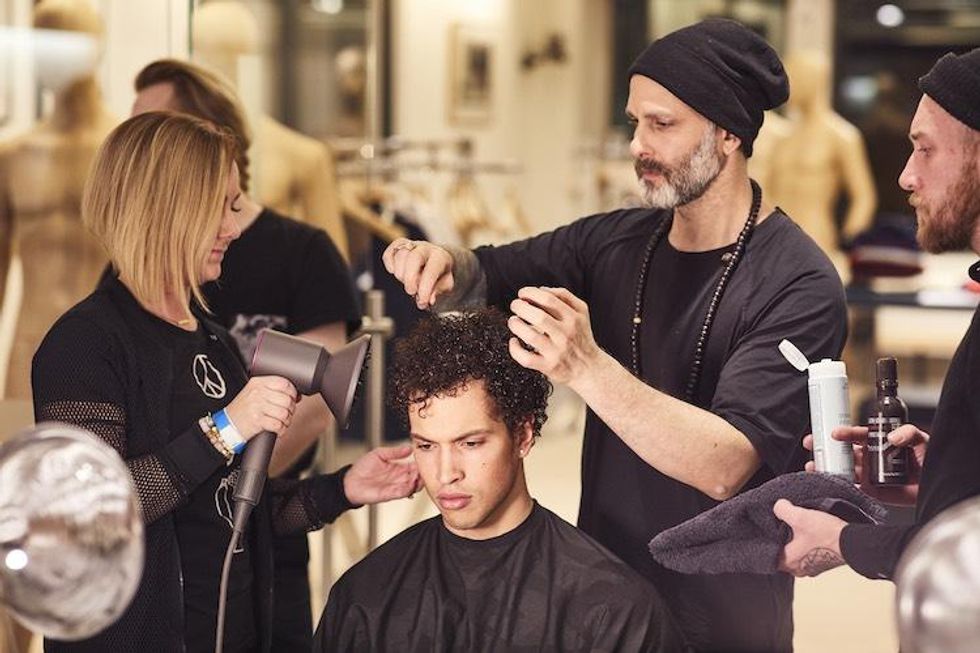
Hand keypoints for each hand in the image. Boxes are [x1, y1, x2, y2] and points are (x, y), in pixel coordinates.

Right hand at [224, 376, 297, 438]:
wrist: (226, 425)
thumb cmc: (242, 410)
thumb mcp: (254, 393)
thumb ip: (273, 391)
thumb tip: (297, 395)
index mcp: (258, 383)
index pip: (283, 383)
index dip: (292, 392)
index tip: (292, 398)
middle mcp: (257, 392)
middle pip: (287, 399)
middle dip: (291, 409)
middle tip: (287, 413)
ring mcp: (256, 406)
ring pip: (284, 413)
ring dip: (287, 420)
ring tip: (282, 422)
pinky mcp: (257, 420)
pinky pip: (278, 425)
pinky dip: (282, 429)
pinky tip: (278, 429)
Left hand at [343, 444, 420, 505]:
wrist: (350, 481)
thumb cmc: (362, 468)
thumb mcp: (380, 454)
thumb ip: (395, 452)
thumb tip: (409, 448)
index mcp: (399, 468)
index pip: (415, 467)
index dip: (421, 464)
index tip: (426, 460)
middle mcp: (399, 478)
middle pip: (417, 478)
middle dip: (423, 474)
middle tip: (426, 469)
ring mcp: (395, 487)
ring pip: (413, 486)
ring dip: (418, 482)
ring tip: (419, 476)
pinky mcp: (389, 494)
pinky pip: (402, 493)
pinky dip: (408, 489)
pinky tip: (410, 483)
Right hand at [381, 238, 453, 309]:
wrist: (437, 264)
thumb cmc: (441, 275)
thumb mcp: (445, 286)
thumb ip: (438, 291)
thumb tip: (429, 299)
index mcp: (441, 257)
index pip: (432, 270)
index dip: (425, 287)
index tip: (422, 301)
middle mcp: (426, 248)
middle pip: (414, 257)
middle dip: (410, 278)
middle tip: (411, 292)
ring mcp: (413, 245)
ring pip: (401, 255)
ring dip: (400, 273)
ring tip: (407, 283)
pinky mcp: (401, 245)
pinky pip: (391, 250)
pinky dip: (389, 262)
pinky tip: (393, 271)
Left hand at [507, 286, 601, 386]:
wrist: (589, 368)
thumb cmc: (581, 337)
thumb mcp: (582, 313)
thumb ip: (565, 296)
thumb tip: (541, 289)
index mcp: (573, 319)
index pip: (549, 300)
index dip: (531, 293)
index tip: (522, 293)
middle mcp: (565, 335)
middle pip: (539, 317)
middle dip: (521, 307)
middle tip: (515, 305)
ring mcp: (556, 352)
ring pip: (530, 337)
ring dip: (516, 325)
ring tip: (513, 321)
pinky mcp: (548, 366)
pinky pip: (527, 358)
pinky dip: (515, 349)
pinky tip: (514, 342)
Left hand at [773, 499, 846, 576]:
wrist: (855, 543)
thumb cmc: (828, 535)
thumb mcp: (800, 516)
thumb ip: (782, 510)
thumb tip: (779, 507)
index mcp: (789, 562)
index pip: (769, 553)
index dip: (769, 538)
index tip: (772, 527)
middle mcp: (799, 569)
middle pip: (783, 552)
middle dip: (783, 538)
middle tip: (785, 524)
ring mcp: (812, 567)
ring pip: (797, 552)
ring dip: (797, 541)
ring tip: (800, 527)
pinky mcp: (823, 563)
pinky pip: (810, 553)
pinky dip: (809, 544)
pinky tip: (812, 532)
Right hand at [803, 424, 927, 504]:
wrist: (938, 484)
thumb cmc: (929, 458)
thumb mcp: (920, 439)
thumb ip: (908, 433)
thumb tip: (891, 438)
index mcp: (878, 442)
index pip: (857, 435)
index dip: (844, 433)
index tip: (834, 433)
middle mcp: (870, 457)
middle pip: (842, 451)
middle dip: (825, 447)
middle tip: (812, 444)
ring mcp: (869, 474)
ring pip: (843, 469)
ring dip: (827, 467)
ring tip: (813, 466)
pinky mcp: (871, 491)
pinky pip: (852, 488)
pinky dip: (840, 485)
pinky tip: (828, 482)